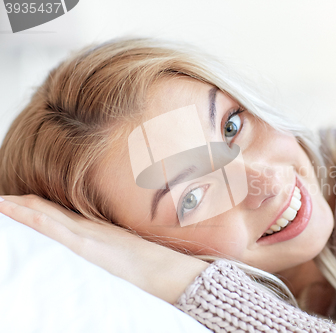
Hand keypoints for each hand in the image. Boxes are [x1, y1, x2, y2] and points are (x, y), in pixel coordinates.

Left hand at [0, 194, 208, 303]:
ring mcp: (84, 234)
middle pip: (47, 209)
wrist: (163, 270)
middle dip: (22, 203)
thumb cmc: (147, 266)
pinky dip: (28, 216)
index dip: (36, 206)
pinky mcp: (84, 245)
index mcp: (93, 230)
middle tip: (1, 199)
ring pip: (43, 213)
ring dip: (19, 206)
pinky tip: (10, 208)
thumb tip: (100, 254)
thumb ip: (107, 249)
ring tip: (0, 201)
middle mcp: (86, 227)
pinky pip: (50, 226)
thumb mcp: (123, 253)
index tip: (17, 202)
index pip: (58, 214)